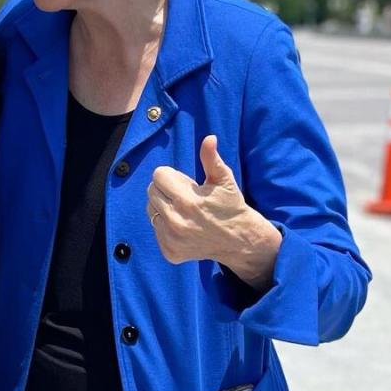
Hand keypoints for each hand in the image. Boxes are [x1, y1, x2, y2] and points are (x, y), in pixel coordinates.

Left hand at [146, 135, 279, 289]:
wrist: (240, 241)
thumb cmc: (230, 206)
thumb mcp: (224, 180)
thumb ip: (211, 159)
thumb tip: (209, 138)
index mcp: (187, 201)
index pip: (158, 175)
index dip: (171, 176)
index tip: (185, 183)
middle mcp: (176, 221)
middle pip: (152, 191)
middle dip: (166, 189)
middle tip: (185, 196)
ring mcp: (171, 239)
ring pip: (150, 210)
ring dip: (162, 206)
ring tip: (183, 210)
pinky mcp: (169, 252)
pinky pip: (155, 229)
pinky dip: (165, 225)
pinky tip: (183, 226)